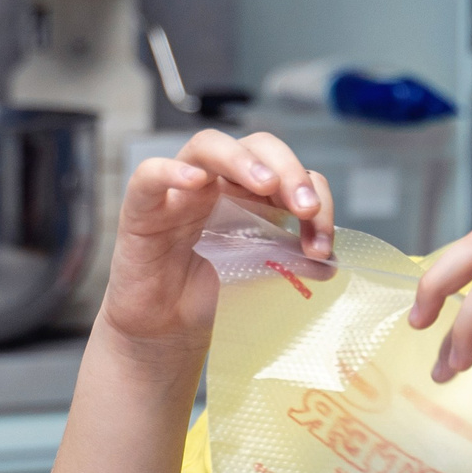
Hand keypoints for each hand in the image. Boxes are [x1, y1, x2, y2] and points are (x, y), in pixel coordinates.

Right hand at [98, 129, 331, 354]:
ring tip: (267, 184)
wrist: (164, 327)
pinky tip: (196, 182)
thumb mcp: (260, 273)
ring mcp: (179, 189)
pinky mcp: (142, 208)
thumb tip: (330, 261)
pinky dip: (172, 171)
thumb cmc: (211, 291)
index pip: (291, 174)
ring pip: (208, 146)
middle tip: (306, 208)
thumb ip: (292, 260)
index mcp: (251, 191)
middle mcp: (218, 181)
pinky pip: (150, 174)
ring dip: (243, 160)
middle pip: (257, 146)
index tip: (322, 244)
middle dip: (289, 170)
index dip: (316, 200)